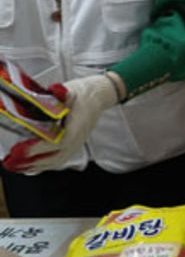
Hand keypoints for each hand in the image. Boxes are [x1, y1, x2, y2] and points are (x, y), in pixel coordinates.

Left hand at [2, 74, 120, 173]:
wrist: (97, 96)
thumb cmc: (82, 94)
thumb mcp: (68, 91)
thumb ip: (54, 99)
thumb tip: (37, 100)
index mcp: (78, 125)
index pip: (60, 141)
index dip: (41, 147)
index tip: (23, 148)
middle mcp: (78, 138)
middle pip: (56, 157)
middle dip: (34, 160)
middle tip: (14, 159)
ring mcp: (76, 144)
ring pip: (56, 161)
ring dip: (37, 165)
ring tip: (19, 165)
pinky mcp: (73, 146)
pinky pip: (58, 160)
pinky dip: (43, 165)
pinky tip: (31, 165)